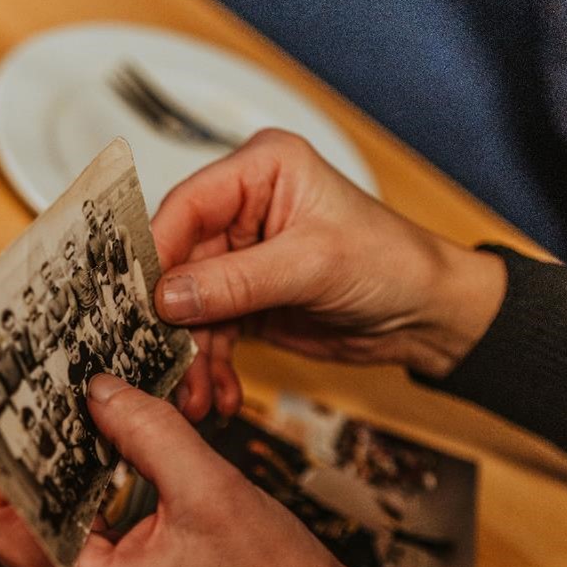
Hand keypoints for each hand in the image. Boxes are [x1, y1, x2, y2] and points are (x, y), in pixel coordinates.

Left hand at [0, 374, 421, 566]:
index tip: (5, 411)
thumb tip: (99, 389)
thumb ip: (148, 431)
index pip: (3, 524)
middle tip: (38, 401)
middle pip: (22, 527)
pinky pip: (86, 543)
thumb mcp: (211, 489)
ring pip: (54, 531)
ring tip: (71, 416)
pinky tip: (107, 453)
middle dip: (29, 462)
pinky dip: (91, 499)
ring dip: (61, 477)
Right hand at [152, 129, 505, 384]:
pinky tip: (219, 395)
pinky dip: (211, 369)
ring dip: (191, 357)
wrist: (426, 315)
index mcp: (259, 171)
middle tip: (162, 361)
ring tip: (196, 396)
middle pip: (178, 264)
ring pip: (189, 309)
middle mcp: (242, 210)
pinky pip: (209, 336)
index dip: (158, 254)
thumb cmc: (392, 262)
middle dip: (172, 321)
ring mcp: (240, 259)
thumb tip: (169, 297)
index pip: (186, 206)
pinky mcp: (244, 301)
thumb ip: (236, 281)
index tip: (140, 301)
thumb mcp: (313, 265)